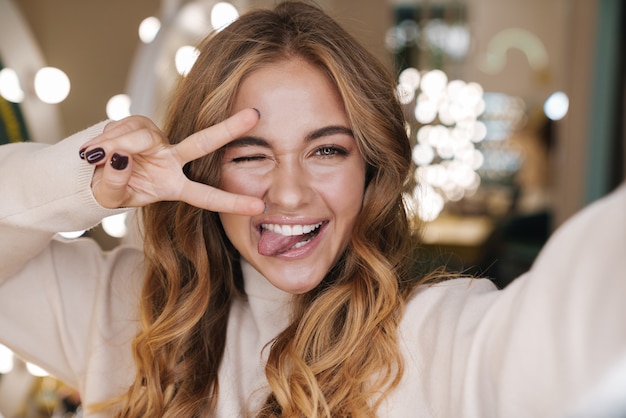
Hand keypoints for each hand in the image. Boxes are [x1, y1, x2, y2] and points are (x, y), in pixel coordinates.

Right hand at [79, 108, 264, 214]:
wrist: (91, 172)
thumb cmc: (110, 190)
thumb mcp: (110, 197)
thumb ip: (114, 182)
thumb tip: (121, 157)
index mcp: (173, 186)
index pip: (205, 196)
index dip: (231, 202)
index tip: (259, 208)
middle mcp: (172, 160)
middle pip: (202, 143)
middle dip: (228, 129)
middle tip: (254, 115)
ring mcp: (158, 140)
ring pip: (140, 138)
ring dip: (114, 146)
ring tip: (93, 157)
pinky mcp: (141, 123)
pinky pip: (122, 128)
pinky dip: (106, 138)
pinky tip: (94, 148)